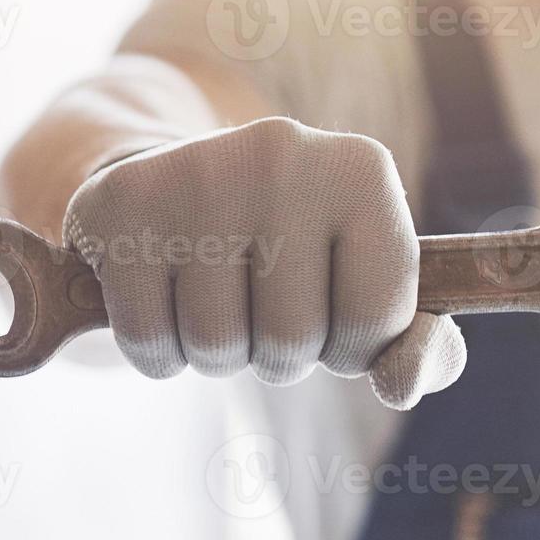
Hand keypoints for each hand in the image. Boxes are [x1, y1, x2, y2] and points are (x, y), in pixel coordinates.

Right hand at [64, 116, 465, 408]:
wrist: (182, 184)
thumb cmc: (296, 253)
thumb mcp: (371, 287)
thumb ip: (417, 347)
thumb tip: (401, 385)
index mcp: (362, 169)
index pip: (376, 321)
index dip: (351, 345)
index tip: (332, 310)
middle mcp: (282, 154)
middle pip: (290, 340)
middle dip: (278, 354)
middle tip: (262, 306)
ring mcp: (197, 173)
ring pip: (215, 346)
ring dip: (216, 355)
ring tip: (216, 300)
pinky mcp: (122, 201)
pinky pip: (147, 342)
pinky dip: (158, 352)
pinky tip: (165, 299)